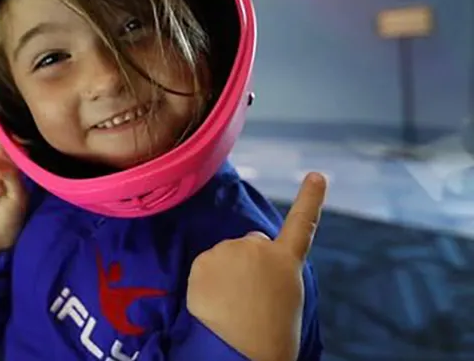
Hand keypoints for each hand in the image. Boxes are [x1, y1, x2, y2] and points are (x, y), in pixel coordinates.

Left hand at [186, 172, 327, 360]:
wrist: (243, 352)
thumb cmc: (269, 335)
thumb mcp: (286, 298)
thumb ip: (272, 272)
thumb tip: (251, 268)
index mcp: (287, 261)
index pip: (303, 224)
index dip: (310, 199)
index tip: (316, 175)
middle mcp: (259, 247)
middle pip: (250, 245)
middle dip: (247, 262)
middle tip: (250, 297)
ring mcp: (229, 250)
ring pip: (224, 257)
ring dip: (225, 274)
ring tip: (232, 305)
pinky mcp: (203, 259)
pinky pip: (204, 267)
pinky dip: (206, 281)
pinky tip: (214, 303)